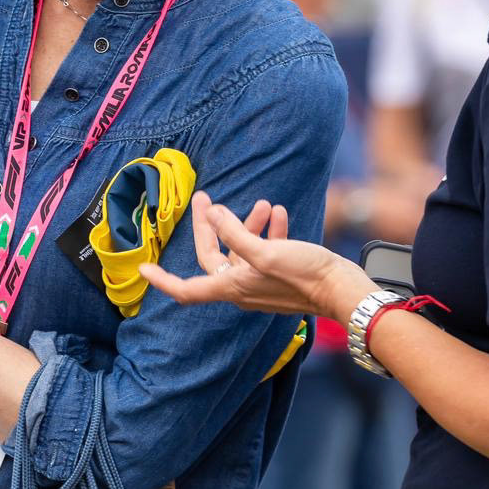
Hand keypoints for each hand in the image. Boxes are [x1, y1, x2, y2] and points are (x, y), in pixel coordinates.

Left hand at [138, 192, 375, 322]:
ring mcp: (262, 283)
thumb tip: (214, 215)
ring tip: (260, 203)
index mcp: (232, 287)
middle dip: (209, 226)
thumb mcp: (264, 252)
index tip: (143, 269)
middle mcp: (243, 288)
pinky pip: (266, 251)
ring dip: (246, 224)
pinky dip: (268, 231)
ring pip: (242, 250)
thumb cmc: (305, 276)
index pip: (186, 289)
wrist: (345, 290)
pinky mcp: (282, 276)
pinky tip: (276, 213)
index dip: (162, 280)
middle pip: (214, 256)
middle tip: (204, 197)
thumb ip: (235, 234)